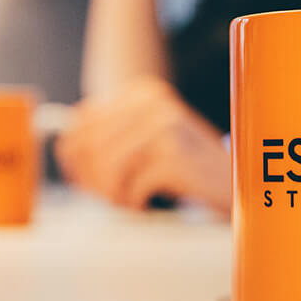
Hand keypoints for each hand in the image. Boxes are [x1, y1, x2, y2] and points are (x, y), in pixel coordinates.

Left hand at [55, 78, 232, 216]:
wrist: (238, 186)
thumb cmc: (187, 172)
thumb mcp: (145, 146)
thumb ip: (107, 140)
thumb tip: (61, 145)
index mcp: (139, 93)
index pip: (80, 124)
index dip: (75, 161)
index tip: (85, 185)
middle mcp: (151, 102)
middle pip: (89, 147)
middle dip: (93, 183)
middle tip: (111, 201)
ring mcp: (164, 125)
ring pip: (106, 168)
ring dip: (114, 196)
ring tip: (131, 205)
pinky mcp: (175, 154)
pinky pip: (131, 186)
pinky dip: (135, 204)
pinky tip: (149, 206)